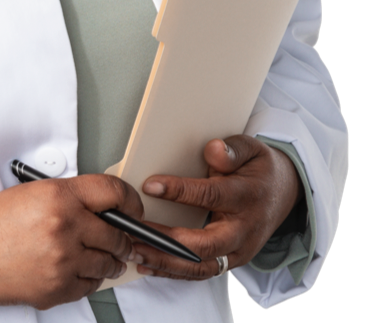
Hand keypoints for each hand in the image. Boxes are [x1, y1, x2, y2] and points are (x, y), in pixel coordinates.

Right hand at [0, 174, 144, 309]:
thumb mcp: (35, 192)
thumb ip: (73, 197)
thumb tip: (106, 207)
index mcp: (59, 196)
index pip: (112, 192)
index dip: (130, 199)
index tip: (134, 207)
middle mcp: (65, 227)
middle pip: (117, 233)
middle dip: (123, 237)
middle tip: (122, 238)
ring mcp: (64, 261)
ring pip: (109, 263)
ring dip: (111, 260)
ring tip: (105, 256)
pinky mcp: (59, 288)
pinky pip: (92, 286)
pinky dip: (91, 279)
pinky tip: (81, 270)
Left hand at [132, 135, 302, 280]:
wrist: (285, 193)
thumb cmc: (260, 169)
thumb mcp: (252, 149)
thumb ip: (232, 150)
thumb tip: (213, 149)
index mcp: (246, 197)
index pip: (210, 196)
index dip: (179, 191)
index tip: (149, 186)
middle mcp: (243, 230)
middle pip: (204, 244)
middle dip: (167, 241)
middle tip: (134, 232)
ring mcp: (239, 251)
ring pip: (201, 266)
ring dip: (166, 263)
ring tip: (134, 251)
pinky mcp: (231, 261)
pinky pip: (201, 272)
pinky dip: (173, 272)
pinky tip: (148, 264)